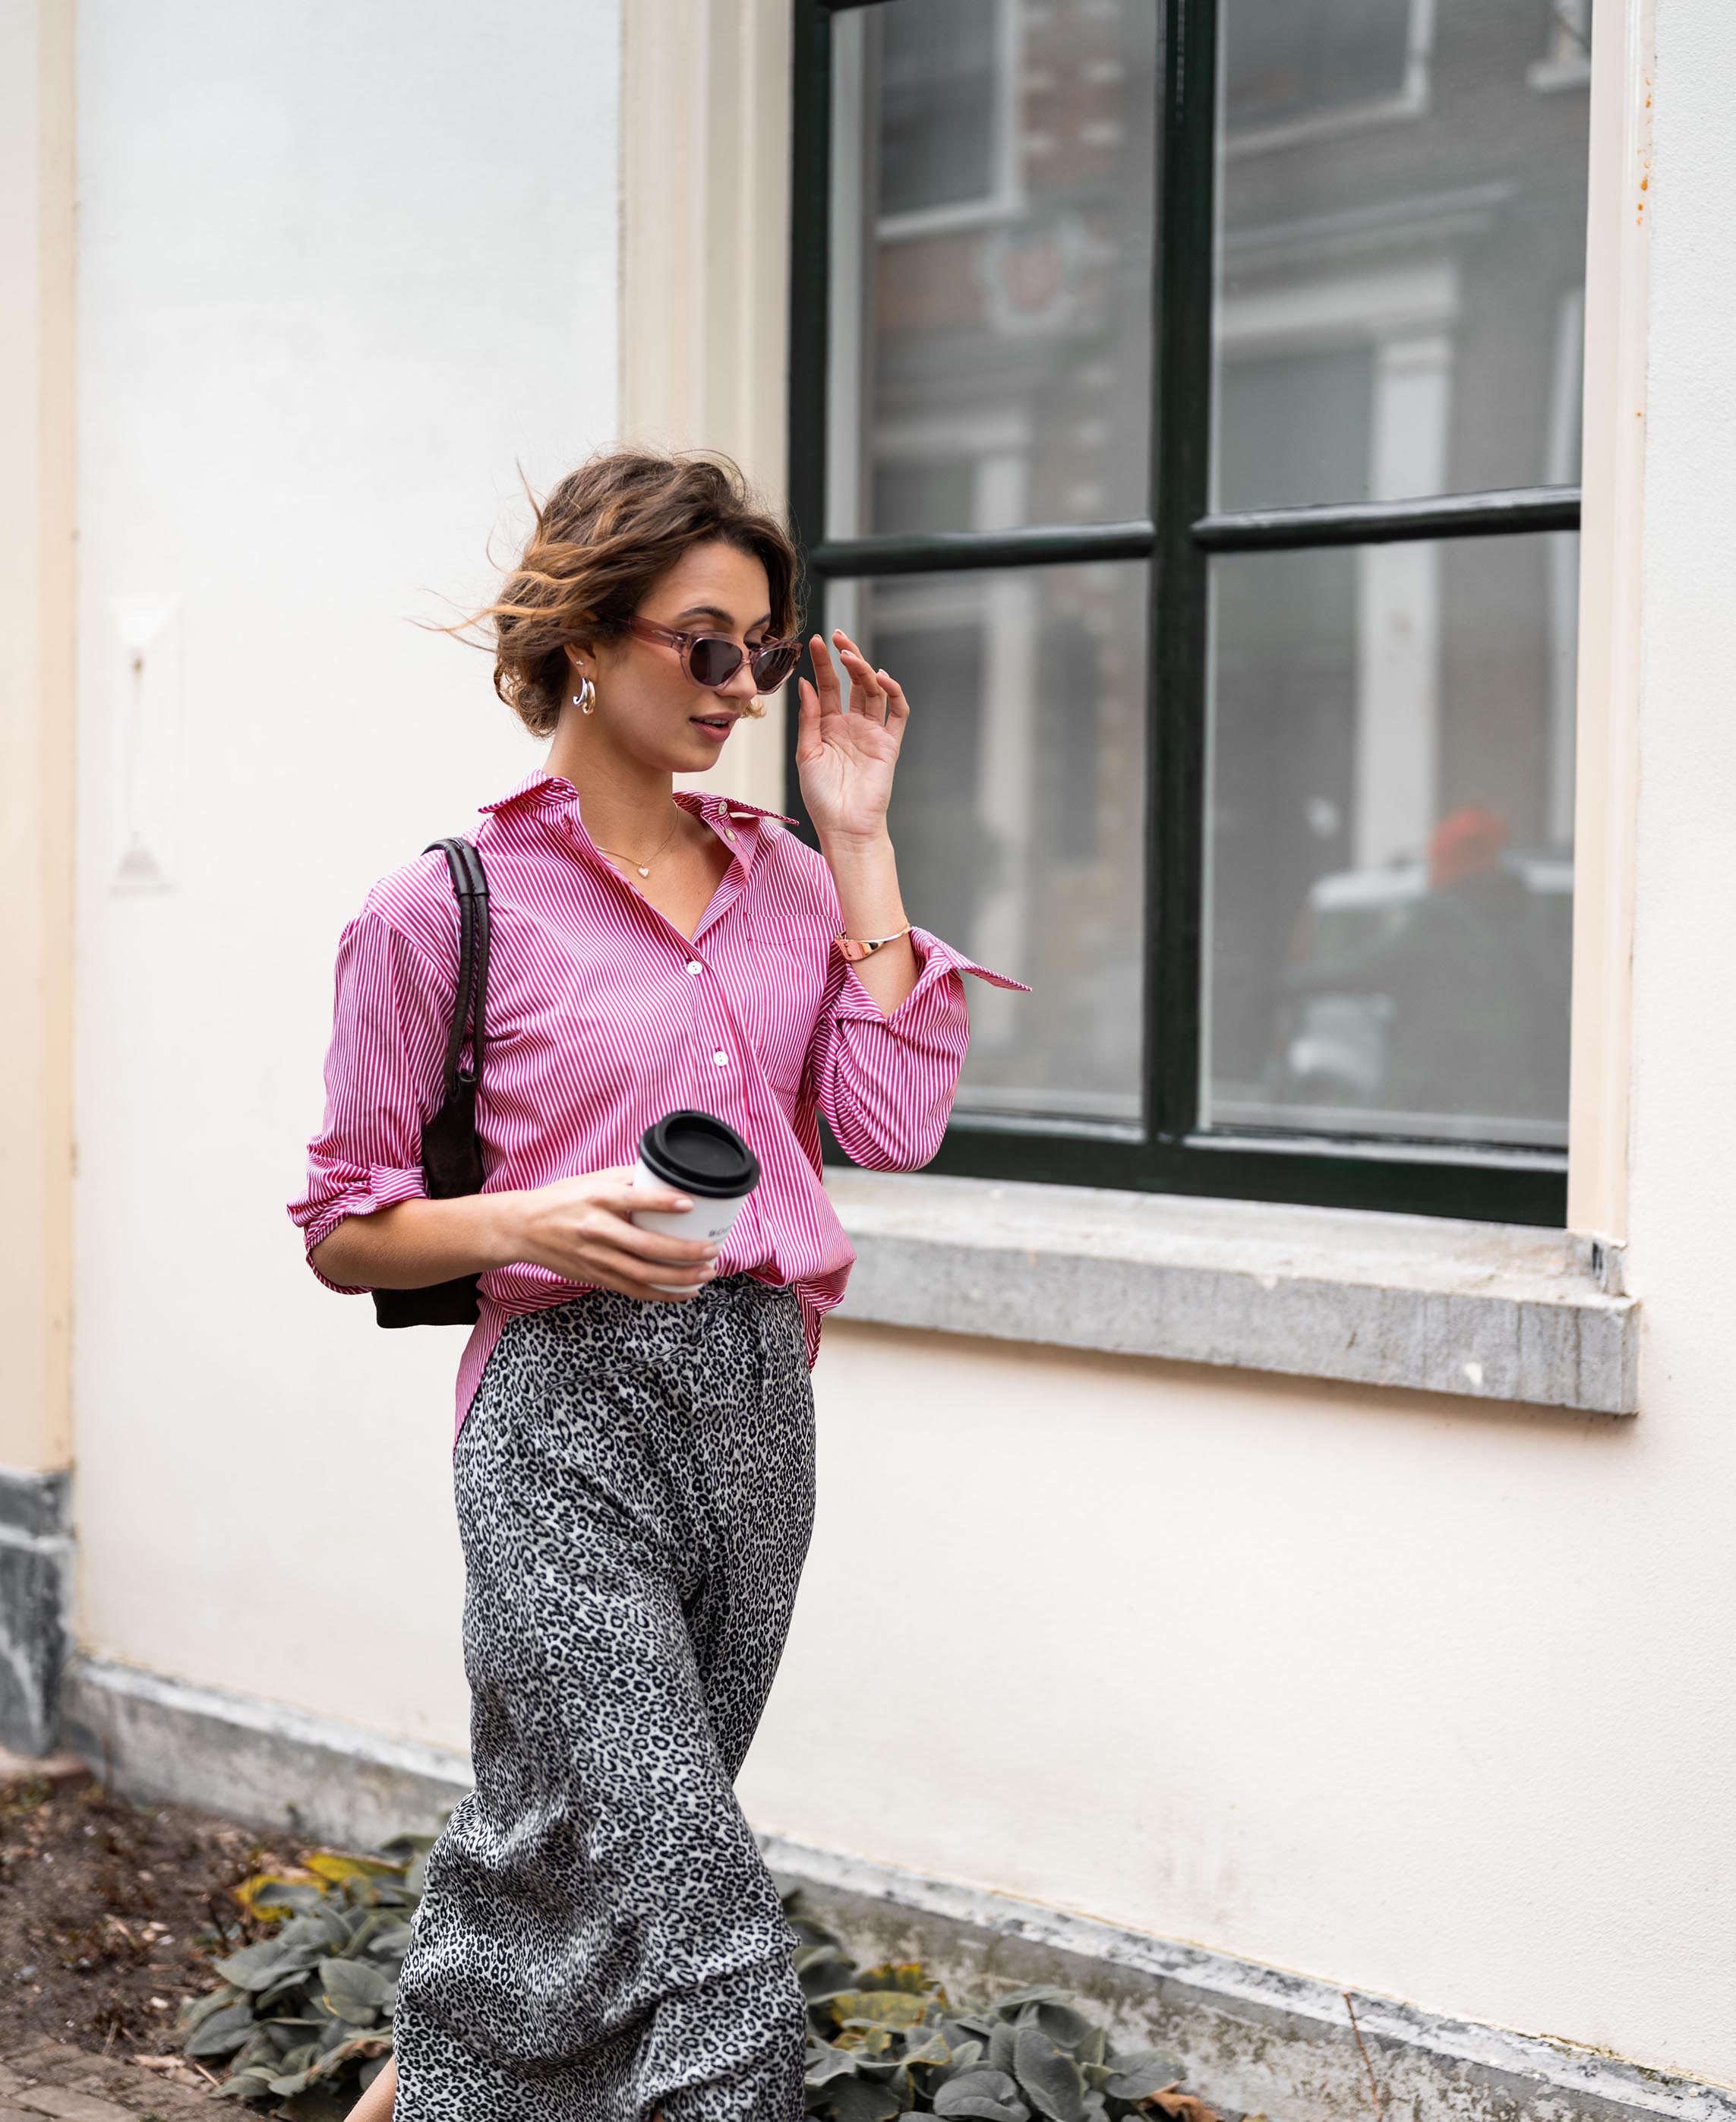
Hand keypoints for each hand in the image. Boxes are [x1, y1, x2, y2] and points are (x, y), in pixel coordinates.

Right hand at [507, 1166, 718, 1301]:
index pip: (633, 1200)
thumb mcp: (593, 1180)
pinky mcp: (595, 1276)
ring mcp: (596, 1257)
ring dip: (679, 1277)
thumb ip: (628, 1178)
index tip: (689, 1204)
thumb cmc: (563, 1199)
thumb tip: (667, 1174)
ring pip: (643, 1274)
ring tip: (706, 1273)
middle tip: (710, 1250)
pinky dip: (661, 1294)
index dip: (662, 1203)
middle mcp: (597, 1229)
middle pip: (645, 1246)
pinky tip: (685, 1292)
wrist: (525, 1228)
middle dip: (683, 1252)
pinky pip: (633, 1290)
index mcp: (597, 1199)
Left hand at [795, 628, 909, 845]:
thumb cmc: (822, 798)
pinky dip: (894, 693)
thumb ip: (809, 718)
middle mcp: (852, 725)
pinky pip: (897, 713)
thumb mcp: (806, 753)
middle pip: (853, 683)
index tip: (815, 642)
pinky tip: (881, 678)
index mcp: (829, 727)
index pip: (828, 687)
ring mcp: (872, 733)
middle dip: (847, 657)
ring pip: (874, 691)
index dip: (823, 664)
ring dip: (864, 670)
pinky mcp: (889, 744)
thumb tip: (805, 684)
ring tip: (851, 655)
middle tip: (837, 636)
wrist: (844, 827)